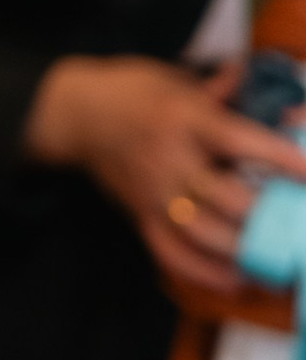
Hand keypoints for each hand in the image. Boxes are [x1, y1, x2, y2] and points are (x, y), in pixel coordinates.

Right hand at [24, 54, 305, 293]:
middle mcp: (170, 159)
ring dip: (242, 251)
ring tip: (276, 261)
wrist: (76, 114)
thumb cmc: (131, 91)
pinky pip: (171, 253)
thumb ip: (221, 89)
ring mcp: (154, 193)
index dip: (276, 156)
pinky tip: (234, 280)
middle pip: (224, 196)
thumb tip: (255, 80)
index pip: (235, 139)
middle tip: (295, 224)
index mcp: (183, 118)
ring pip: (202, 233)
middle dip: (266, 215)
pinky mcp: (141, 215)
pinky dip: (203, 272)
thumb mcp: (175, 79)